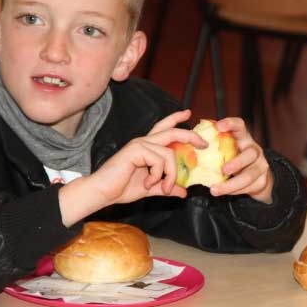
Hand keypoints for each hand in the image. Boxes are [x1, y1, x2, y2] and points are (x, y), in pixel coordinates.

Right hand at [59, 110, 204, 224]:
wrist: (102, 192)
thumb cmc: (121, 188)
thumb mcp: (151, 188)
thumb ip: (167, 187)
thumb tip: (184, 192)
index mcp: (147, 147)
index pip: (164, 128)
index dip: (176, 119)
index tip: (188, 113)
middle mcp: (144, 142)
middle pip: (172, 132)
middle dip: (190, 136)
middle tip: (204, 144)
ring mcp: (140, 144)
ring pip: (169, 154)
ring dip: (171, 174)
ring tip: (164, 187)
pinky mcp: (136, 150)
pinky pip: (159, 160)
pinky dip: (158, 175)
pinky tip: (147, 182)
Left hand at [208, 117, 273, 203]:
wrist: (257, 176)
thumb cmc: (235, 159)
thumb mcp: (227, 149)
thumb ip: (214, 146)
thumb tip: (189, 144)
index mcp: (243, 138)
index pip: (240, 126)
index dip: (230, 124)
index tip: (218, 127)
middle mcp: (254, 150)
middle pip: (250, 153)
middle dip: (237, 162)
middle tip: (223, 170)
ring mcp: (261, 165)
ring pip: (249, 176)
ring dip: (231, 184)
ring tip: (215, 190)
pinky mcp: (262, 181)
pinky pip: (247, 188)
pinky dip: (233, 191)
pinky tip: (223, 192)